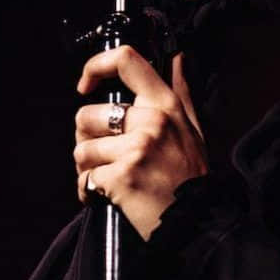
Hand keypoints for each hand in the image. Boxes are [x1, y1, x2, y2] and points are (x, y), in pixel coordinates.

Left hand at [74, 46, 209, 238]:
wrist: (197, 223)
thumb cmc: (191, 178)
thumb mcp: (193, 129)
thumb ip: (181, 91)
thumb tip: (178, 56)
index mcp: (166, 105)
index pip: (126, 60)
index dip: (96, 66)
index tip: (85, 86)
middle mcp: (152, 121)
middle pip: (87, 114)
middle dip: (86, 138)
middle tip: (102, 156)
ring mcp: (136, 148)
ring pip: (81, 148)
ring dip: (87, 168)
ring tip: (107, 178)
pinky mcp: (121, 176)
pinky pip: (85, 178)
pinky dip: (88, 192)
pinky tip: (105, 197)